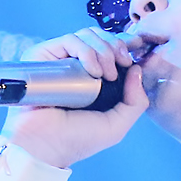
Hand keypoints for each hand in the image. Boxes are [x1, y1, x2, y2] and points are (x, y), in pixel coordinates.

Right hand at [0, 26, 147, 169]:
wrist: (45, 145)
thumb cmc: (77, 139)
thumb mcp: (117, 126)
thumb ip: (135, 102)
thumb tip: (136, 69)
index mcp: (95, 79)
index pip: (111, 48)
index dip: (124, 46)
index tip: (133, 57)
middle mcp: (77, 66)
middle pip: (101, 37)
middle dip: (117, 47)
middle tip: (122, 65)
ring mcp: (61, 60)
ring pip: (87, 35)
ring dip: (103, 50)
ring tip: (106, 74)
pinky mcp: (44, 56)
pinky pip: (70, 40)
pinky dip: (87, 51)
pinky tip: (93, 70)